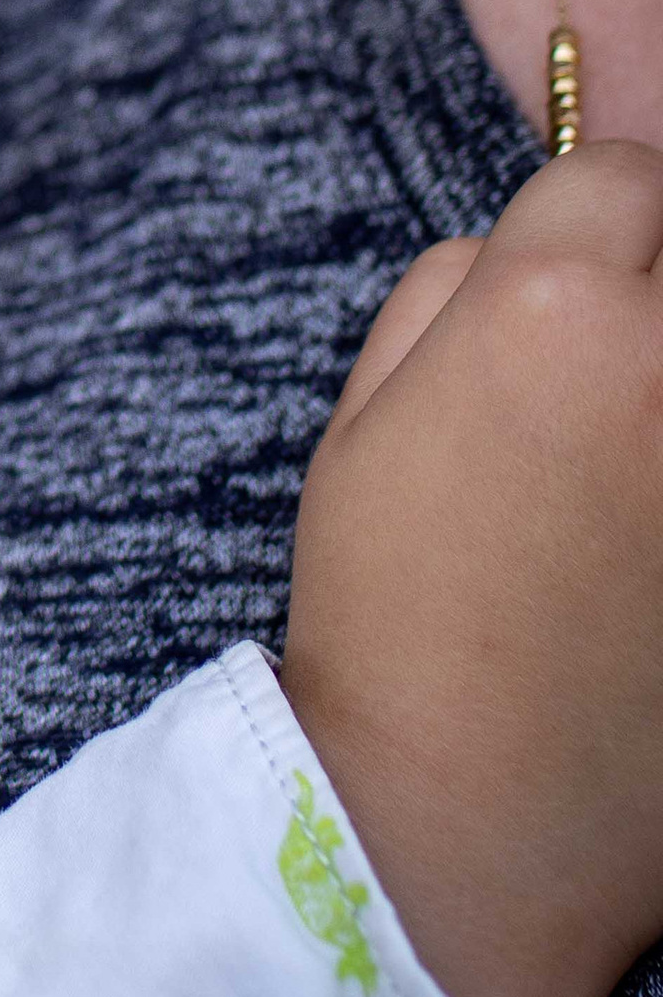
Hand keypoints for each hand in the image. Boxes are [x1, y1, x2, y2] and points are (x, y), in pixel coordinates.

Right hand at [285, 140, 662, 996]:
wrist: (469, 824)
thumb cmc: (393, 617)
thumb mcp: (363, 420)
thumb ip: (452, 294)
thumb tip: (527, 252)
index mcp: (555, 305)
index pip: (622, 172)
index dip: (589, 217)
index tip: (576, 267)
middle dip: (647, 294)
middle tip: (602, 380)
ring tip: (620, 470)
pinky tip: (639, 544)